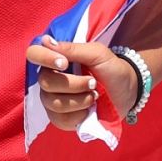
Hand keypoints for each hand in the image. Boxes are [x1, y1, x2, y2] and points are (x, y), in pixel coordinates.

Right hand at [25, 36, 139, 130]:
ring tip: (95, 96)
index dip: (45, 59)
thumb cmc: (111, 68)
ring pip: (54, 103)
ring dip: (80, 100)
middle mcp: (50, 79)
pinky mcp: (61, 119)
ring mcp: (53, 100)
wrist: (127, 91)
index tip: (65, 63)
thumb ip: (73, 49)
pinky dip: (78, 115)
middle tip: (93, 83)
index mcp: (56, 60)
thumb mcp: (97, 53)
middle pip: (46, 83)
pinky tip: (89, 110)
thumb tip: (46, 41)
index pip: (34, 54)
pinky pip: (60, 119)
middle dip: (74, 84)